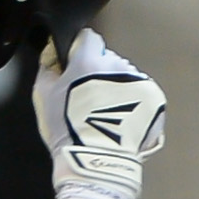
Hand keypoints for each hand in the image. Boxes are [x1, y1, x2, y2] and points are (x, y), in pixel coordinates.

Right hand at [38, 29, 163, 197]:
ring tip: (107, 114)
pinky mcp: (154, 98)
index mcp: (89, 59)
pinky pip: (142, 93)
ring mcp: (138, 81)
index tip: (77, 67)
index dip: (80, 52)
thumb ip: (48, 67)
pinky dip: (134, 103)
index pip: (88, 38)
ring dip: (118, 88)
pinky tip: (122, 121)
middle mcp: (117, 65)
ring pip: (126, 76)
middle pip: (108, 59)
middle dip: (100, 73)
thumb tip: (52, 56)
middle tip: (91, 99)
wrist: (98, 161)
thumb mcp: (43, 94)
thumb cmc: (68, 130)